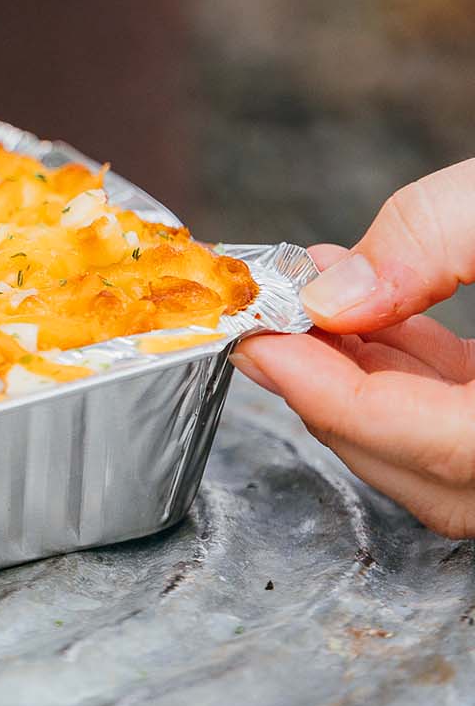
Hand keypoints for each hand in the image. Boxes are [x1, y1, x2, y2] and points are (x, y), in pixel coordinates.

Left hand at [232, 160, 474, 537]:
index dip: (318, 389)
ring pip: (442, 451)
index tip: (253, 341)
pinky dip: (420, 378)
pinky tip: (376, 315)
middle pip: (418, 466)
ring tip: (309, 302)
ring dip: (368, 382)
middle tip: (263, 327)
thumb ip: (438, 239)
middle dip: (328, 394)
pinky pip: (471, 422)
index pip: (413, 437)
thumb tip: (335, 294)